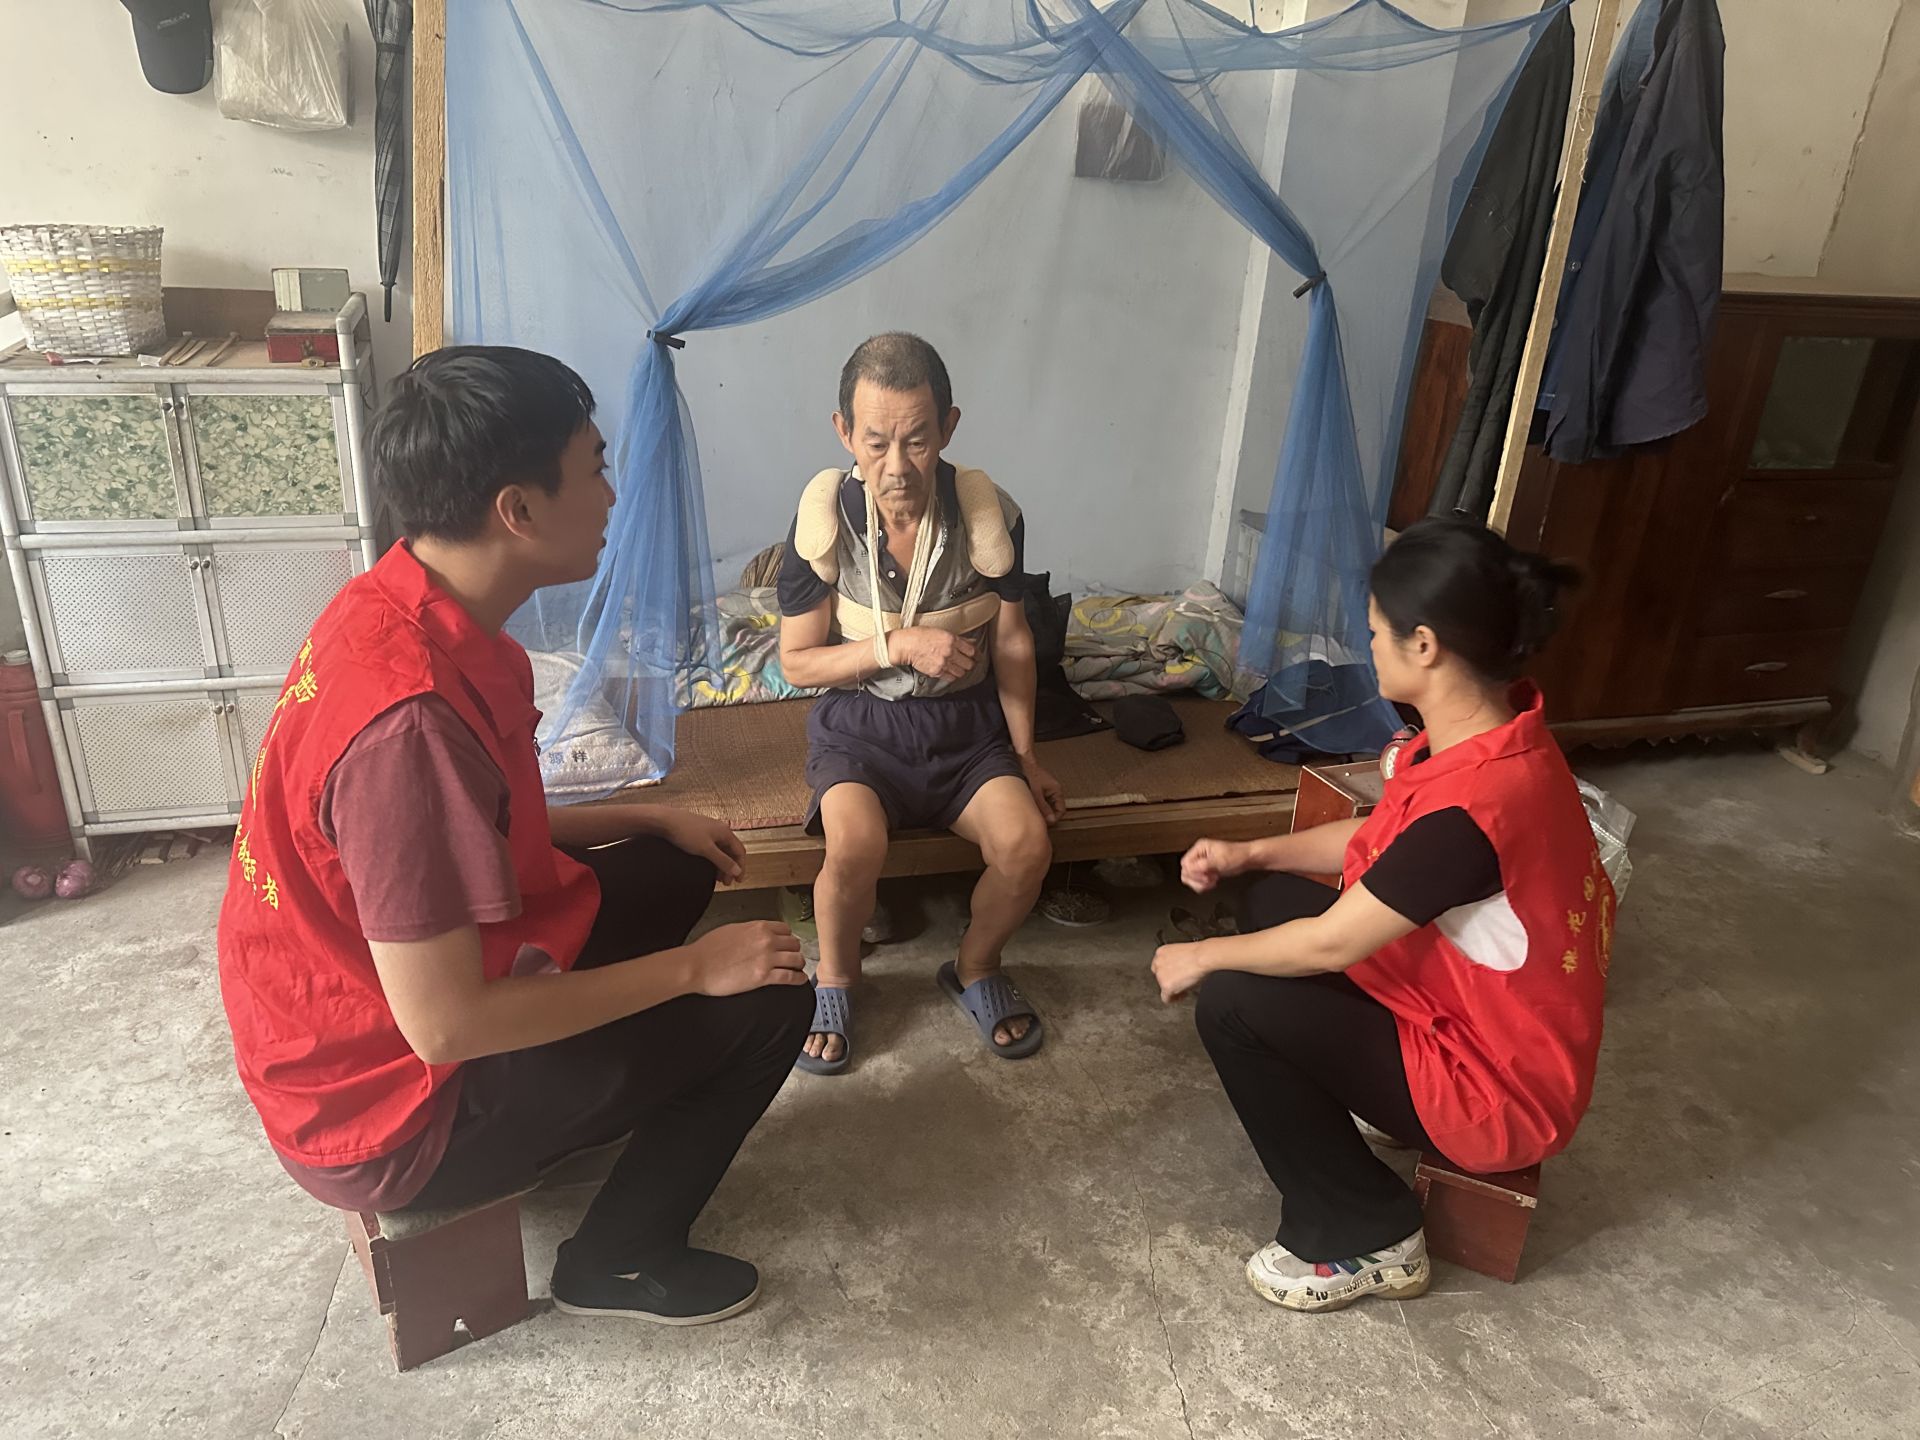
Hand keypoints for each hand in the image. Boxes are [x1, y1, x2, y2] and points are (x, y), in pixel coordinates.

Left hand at [655, 808, 746, 884]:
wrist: (665, 821)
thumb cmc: (686, 832)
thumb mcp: (706, 850)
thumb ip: (723, 861)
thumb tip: (737, 870)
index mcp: (725, 832)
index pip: (740, 851)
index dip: (741, 866)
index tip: (738, 880)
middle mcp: (719, 830)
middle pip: (731, 851)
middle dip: (730, 867)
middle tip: (726, 881)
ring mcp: (708, 831)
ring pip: (720, 850)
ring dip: (721, 864)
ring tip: (717, 877)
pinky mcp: (698, 833)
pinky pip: (711, 848)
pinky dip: (712, 859)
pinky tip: (707, 866)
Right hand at [682, 921, 807, 996]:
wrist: (697, 966)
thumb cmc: (708, 949)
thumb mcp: (732, 929)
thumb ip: (751, 931)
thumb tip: (758, 935)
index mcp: (759, 927)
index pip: (786, 929)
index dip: (787, 938)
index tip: (787, 945)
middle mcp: (767, 940)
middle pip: (794, 944)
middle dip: (794, 951)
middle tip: (791, 958)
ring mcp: (767, 958)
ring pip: (796, 959)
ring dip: (798, 964)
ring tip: (796, 969)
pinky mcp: (764, 977)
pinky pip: (791, 977)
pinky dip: (798, 979)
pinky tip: (800, 980)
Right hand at [887, 627, 977, 681]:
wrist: (906, 645)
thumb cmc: (920, 635)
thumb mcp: (941, 631)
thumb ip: (957, 638)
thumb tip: (971, 642)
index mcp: (952, 639)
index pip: (972, 650)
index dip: (976, 654)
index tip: (976, 656)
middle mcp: (950, 652)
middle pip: (969, 663)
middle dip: (970, 663)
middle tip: (968, 662)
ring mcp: (943, 663)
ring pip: (962, 672)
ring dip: (962, 670)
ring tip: (958, 667)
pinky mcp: (937, 672)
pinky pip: (951, 678)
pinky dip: (953, 676)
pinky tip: (950, 672)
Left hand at [1021, 753, 1065, 824]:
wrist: (1021, 762)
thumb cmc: (1028, 774)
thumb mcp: (1035, 794)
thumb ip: (1043, 808)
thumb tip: (1051, 820)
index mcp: (1056, 790)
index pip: (1061, 810)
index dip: (1054, 818)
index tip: (1045, 823)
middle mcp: (1054, 790)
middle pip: (1054, 809)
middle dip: (1046, 815)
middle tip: (1037, 819)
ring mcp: (1047, 789)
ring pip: (1047, 805)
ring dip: (1041, 810)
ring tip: (1032, 812)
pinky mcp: (1040, 789)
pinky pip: (1041, 801)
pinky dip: (1037, 805)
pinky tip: (1029, 806)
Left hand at [1151, 940, 1213, 1003]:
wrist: (1202, 957)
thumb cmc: (1199, 954)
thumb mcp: (1181, 954)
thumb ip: (1175, 963)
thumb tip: (1178, 972)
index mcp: (1161, 952)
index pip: (1158, 966)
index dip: (1168, 973)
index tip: (1175, 976)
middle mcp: (1158, 963)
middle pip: (1160, 977)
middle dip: (1171, 981)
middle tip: (1182, 983)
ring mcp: (1161, 975)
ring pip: (1163, 988)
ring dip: (1174, 989)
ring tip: (1186, 987)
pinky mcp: (1166, 986)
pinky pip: (1166, 998)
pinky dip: (1174, 999)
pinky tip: (1182, 995)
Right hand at [1179, 838, 1244, 893]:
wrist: (1247, 859)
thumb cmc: (1237, 855)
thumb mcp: (1219, 860)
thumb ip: (1203, 865)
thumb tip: (1190, 869)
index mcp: (1200, 848)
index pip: (1186, 863)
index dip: (1193, 872)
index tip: (1204, 876)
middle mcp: (1199, 855)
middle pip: (1186, 871)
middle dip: (1197, 879)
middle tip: (1208, 879)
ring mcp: (1202, 863)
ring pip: (1190, 877)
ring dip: (1200, 883)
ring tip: (1211, 881)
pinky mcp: (1207, 870)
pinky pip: (1198, 881)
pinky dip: (1203, 885)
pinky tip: (1212, 883)